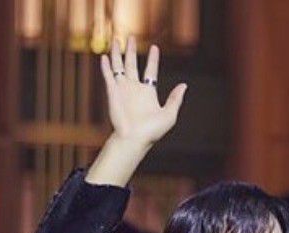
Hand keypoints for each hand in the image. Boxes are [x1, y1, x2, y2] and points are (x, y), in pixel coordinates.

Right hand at [86, 37, 186, 185]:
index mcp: (148, 92)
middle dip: (131, 50)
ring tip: (116, 40)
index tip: (155, 48)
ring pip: (119, 66)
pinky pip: (108, 76)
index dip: (153, 59)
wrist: (133, 138)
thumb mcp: (169, 115)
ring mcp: (122, 89)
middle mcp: (134, 88)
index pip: (151, 71)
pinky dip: (106, 66)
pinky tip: (104, 57)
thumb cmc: (151, 131)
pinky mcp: (112, 92)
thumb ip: (175, 100)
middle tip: (131, 37)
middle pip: (132, 64)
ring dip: (117, 53)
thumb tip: (184, 86)